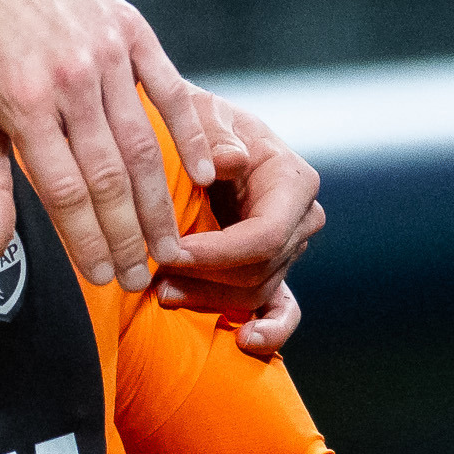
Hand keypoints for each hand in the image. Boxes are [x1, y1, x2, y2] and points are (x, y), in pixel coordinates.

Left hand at [0, 0, 218, 294]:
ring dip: (160, 201)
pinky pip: (170, 90)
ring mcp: (105, 52)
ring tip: (172, 246)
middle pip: (109, 175)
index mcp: (22, 104)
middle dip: (129, 236)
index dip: (87, 240)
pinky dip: (192, 133)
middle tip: (144, 278)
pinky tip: (207, 174)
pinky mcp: (132, 30)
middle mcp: (68, 79)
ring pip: (142, 142)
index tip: (103, 277)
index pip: (65, 190)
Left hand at [149, 95, 325, 356]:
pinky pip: (282, 309)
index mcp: (292, 180)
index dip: (216, 254)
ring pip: (254, 290)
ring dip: (208, 300)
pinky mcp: (273, 268)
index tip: (169, 254)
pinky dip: (269, 329)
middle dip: (204, 280)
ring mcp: (289, 248)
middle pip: (258, 269)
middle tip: (153, 281)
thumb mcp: (199, 111)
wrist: (191, 134)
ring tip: (161, 295)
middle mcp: (300, 218)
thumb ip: (212, 132)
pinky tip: (246, 342)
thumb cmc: (194, 119)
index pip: (264, 234)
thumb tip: (228, 161)